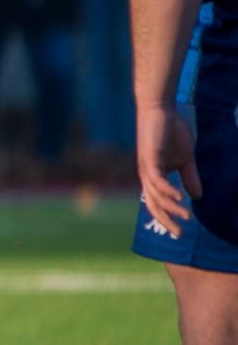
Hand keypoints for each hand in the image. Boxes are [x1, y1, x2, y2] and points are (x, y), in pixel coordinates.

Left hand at [136, 102, 199, 237]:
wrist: (161, 110)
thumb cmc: (171, 132)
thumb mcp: (185, 159)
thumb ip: (190, 177)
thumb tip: (197, 196)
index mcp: (154, 177)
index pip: (158, 203)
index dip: (168, 217)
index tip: (180, 232)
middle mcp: (147, 176)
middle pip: (153, 204)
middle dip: (165, 220)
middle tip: (179, 234)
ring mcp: (146, 168)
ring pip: (155, 195)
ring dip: (171, 207)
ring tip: (186, 216)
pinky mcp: (149, 159)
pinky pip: (156, 180)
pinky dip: (167, 191)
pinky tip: (179, 199)